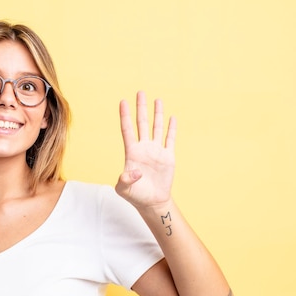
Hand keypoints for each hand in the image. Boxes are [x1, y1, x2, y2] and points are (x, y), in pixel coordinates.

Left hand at [115, 91, 176, 208]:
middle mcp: (143, 148)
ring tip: (157, 99)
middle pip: (141, 124)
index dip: (125, 116)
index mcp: (131, 153)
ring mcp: (156, 151)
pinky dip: (172, 129)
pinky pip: (170, 139)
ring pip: (156, 128)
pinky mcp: (168, 156)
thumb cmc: (135, 195)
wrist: (152, 202)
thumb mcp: (123, 189)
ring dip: (157, 114)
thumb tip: (136, 172)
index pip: (127, 130)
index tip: (122, 102)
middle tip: (140, 92)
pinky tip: (172, 117)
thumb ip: (125, 180)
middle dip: (141, 108)